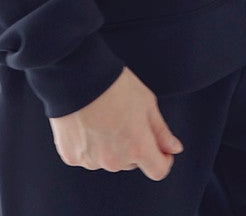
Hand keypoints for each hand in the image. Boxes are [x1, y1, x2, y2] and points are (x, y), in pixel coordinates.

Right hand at [48, 64, 184, 180]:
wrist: (76, 74)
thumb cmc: (114, 84)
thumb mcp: (146, 102)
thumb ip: (161, 131)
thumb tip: (174, 149)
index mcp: (137, 148)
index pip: (158, 170)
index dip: (163, 159)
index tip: (161, 148)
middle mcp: (115, 161)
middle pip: (131, 162)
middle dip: (133, 146)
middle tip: (124, 117)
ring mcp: (92, 160)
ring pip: (108, 159)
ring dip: (110, 146)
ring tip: (102, 116)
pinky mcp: (72, 156)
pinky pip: (86, 156)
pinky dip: (88, 144)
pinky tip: (86, 122)